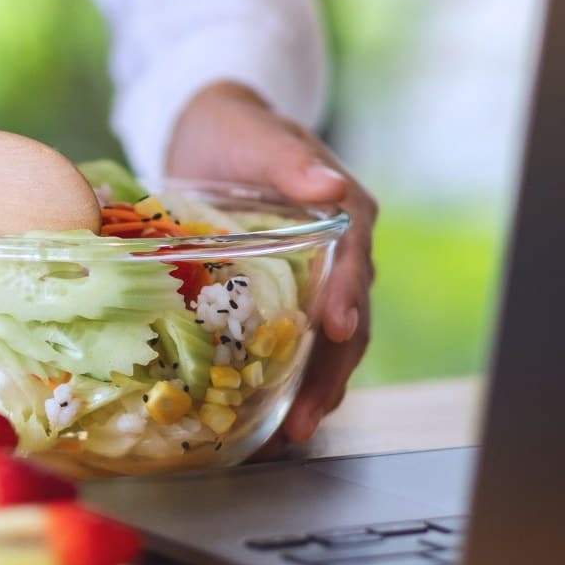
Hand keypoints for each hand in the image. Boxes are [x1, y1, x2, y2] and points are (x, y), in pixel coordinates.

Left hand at [166, 81, 376, 446]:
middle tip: (304, 418)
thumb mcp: (259, 136)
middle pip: (349, 322)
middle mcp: (343, 252)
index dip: (348, 298)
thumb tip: (331, 184)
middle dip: (332, 373)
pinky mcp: (287, 296)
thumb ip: (291, 161)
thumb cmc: (236, 130)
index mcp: (347, 213)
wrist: (209, 134)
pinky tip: (266, 418)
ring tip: (289, 434)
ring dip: (314, 390)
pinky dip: (288, 381)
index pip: (355, 262)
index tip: (337, 330)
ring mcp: (317, 279)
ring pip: (328, 345)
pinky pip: (297, 345)